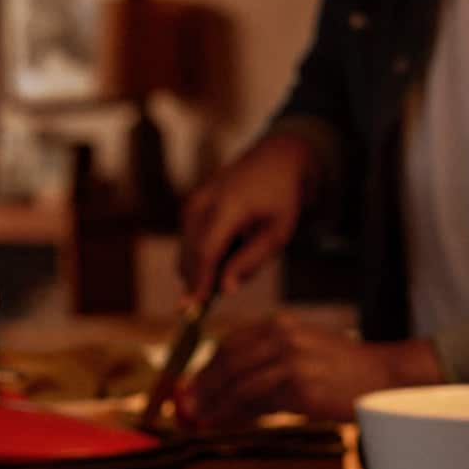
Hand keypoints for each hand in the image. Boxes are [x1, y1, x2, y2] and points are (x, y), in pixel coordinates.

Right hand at [179, 128, 318, 301]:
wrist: (274, 159)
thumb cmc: (281, 197)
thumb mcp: (278, 233)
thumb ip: (250, 262)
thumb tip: (224, 290)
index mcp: (227, 207)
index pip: (205, 253)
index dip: (197, 284)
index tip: (190, 309)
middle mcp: (202, 203)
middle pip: (190, 256)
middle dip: (204, 279)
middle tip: (234, 278)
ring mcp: (192, 203)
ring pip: (187, 252)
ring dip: (207, 266)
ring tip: (243, 246)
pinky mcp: (190, 207)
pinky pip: (190, 243)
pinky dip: (207, 253)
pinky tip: (234, 239)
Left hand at [195, 317, 441, 425]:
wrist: (382, 377)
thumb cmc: (342, 369)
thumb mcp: (301, 351)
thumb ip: (265, 363)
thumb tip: (226, 388)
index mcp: (281, 325)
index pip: (231, 344)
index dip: (208, 368)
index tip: (194, 386)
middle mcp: (284, 338)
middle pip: (229, 362)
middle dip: (205, 387)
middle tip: (190, 406)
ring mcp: (292, 362)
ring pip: (241, 385)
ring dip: (218, 405)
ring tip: (204, 419)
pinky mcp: (301, 388)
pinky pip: (261, 403)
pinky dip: (240, 414)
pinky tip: (230, 422)